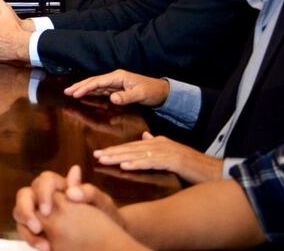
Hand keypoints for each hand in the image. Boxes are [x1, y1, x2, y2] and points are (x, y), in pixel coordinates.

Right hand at [14, 165, 125, 250]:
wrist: (111, 237)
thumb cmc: (107, 215)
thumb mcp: (103, 203)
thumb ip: (88, 192)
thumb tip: (69, 192)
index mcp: (60, 185)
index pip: (44, 181)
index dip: (41, 194)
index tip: (46, 211)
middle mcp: (46, 196)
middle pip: (24, 195)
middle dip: (26, 210)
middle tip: (36, 227)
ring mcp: (40, 212)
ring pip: (20, 212)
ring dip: (25, 228)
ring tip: (43, 246)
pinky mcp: (39, 228)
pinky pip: (26, 230)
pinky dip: (31, 239)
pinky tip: (45, 249)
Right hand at [64, 70, 169, 107]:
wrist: (162, 92)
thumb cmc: (152, 92)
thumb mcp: (141, 94)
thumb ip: (126, 97)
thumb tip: (111, 99)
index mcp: (118, 76)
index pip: (98, 82)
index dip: (85, 88)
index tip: (75, 93)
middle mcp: (114, 78)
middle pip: (93, 82)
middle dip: (79, 86)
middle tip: (66, 91)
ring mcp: (114, 83)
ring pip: (95, 86)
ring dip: (83, 89)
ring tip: (70, 92)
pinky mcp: (116, 89)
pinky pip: (100, 90)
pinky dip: (90, 92)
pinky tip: (84, 94)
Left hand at [93, 132, 224, 183]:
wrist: (213, 170)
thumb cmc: (192, 164)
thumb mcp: (172, 151)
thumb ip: (157, 144)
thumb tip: (145, 138)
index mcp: (158, 142)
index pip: (132, 146)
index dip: (116, 149)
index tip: (100, 153)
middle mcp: (160, 144)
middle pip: (131, 148)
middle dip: (112, 152)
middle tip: (95, 156)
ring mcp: (166, 152)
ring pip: (137, 154)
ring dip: (119, 157)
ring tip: (104, 160)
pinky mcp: (173, 161)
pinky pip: (151, 163)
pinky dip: (137, 164)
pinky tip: (125, 166)